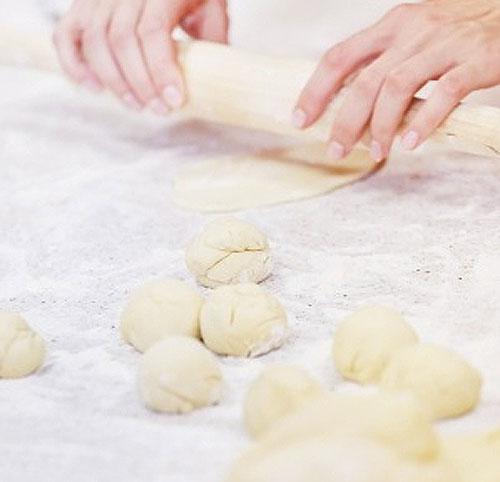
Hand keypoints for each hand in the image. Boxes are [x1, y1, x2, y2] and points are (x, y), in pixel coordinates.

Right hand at [53, 0, 228, 112]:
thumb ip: (212, 39)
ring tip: (136, 105)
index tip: (173, 100)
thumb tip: (209, 81)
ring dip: (114, 81)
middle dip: (140, 83)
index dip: (161, 70)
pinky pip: (66, 35)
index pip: (152, 30)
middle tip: (158, 110)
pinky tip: (94, 87)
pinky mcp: (82, 6)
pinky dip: (74, 64)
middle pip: (121, 39)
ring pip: (95, 40)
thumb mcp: (212, 9)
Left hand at [293, 0, 499, 160]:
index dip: (314, 90)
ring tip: (378, 153)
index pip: (339, 58)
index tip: (300, 119)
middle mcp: (412, 31)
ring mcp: (444, 44)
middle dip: (345, 121)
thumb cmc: (455, 30)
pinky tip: (410, 143)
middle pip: (364, 81)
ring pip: (397, 87)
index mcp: (390, 26)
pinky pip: (444, 93)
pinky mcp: (476, 59)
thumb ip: (381, 60)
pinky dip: (423, 121)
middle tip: (337, 150)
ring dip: (381, 126)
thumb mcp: (411, 34)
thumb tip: (345, 100)